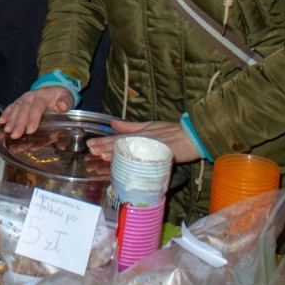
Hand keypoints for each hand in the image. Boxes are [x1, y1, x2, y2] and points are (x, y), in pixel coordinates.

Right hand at [0, 86, 73, 137]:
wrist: (52, 88)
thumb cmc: (60, 96)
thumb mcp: (67, 97)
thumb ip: (65, 102)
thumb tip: (62, 107)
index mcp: (42, 96)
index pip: (37, 107)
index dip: (33, 118)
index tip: (30, 130)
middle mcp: (30, 96)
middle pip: (23, 109)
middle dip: (18, 123)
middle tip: (15, 135)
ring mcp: (23, 99)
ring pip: (15, 109)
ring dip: (10, 120)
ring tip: (7, 131)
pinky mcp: (19, 102)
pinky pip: (11, 107)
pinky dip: (5, 114)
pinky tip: (1, 122)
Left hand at [86, 119, 200, 163]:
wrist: (193, 135)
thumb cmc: (173, 132)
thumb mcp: (150, 126)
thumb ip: (131, 127)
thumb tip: (114, 124)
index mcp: (140, 134)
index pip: (118, 138)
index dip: (104, 142)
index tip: (91, 145)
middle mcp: (143, 139)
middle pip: (121, 143)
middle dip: (105, 147)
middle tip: (90, 150)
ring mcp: (152, 145)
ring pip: (131, 148)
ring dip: (116, 152)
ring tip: (101, 155)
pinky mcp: (162, 151)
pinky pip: (147, 155)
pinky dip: (135, 157)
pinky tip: (126, 160)